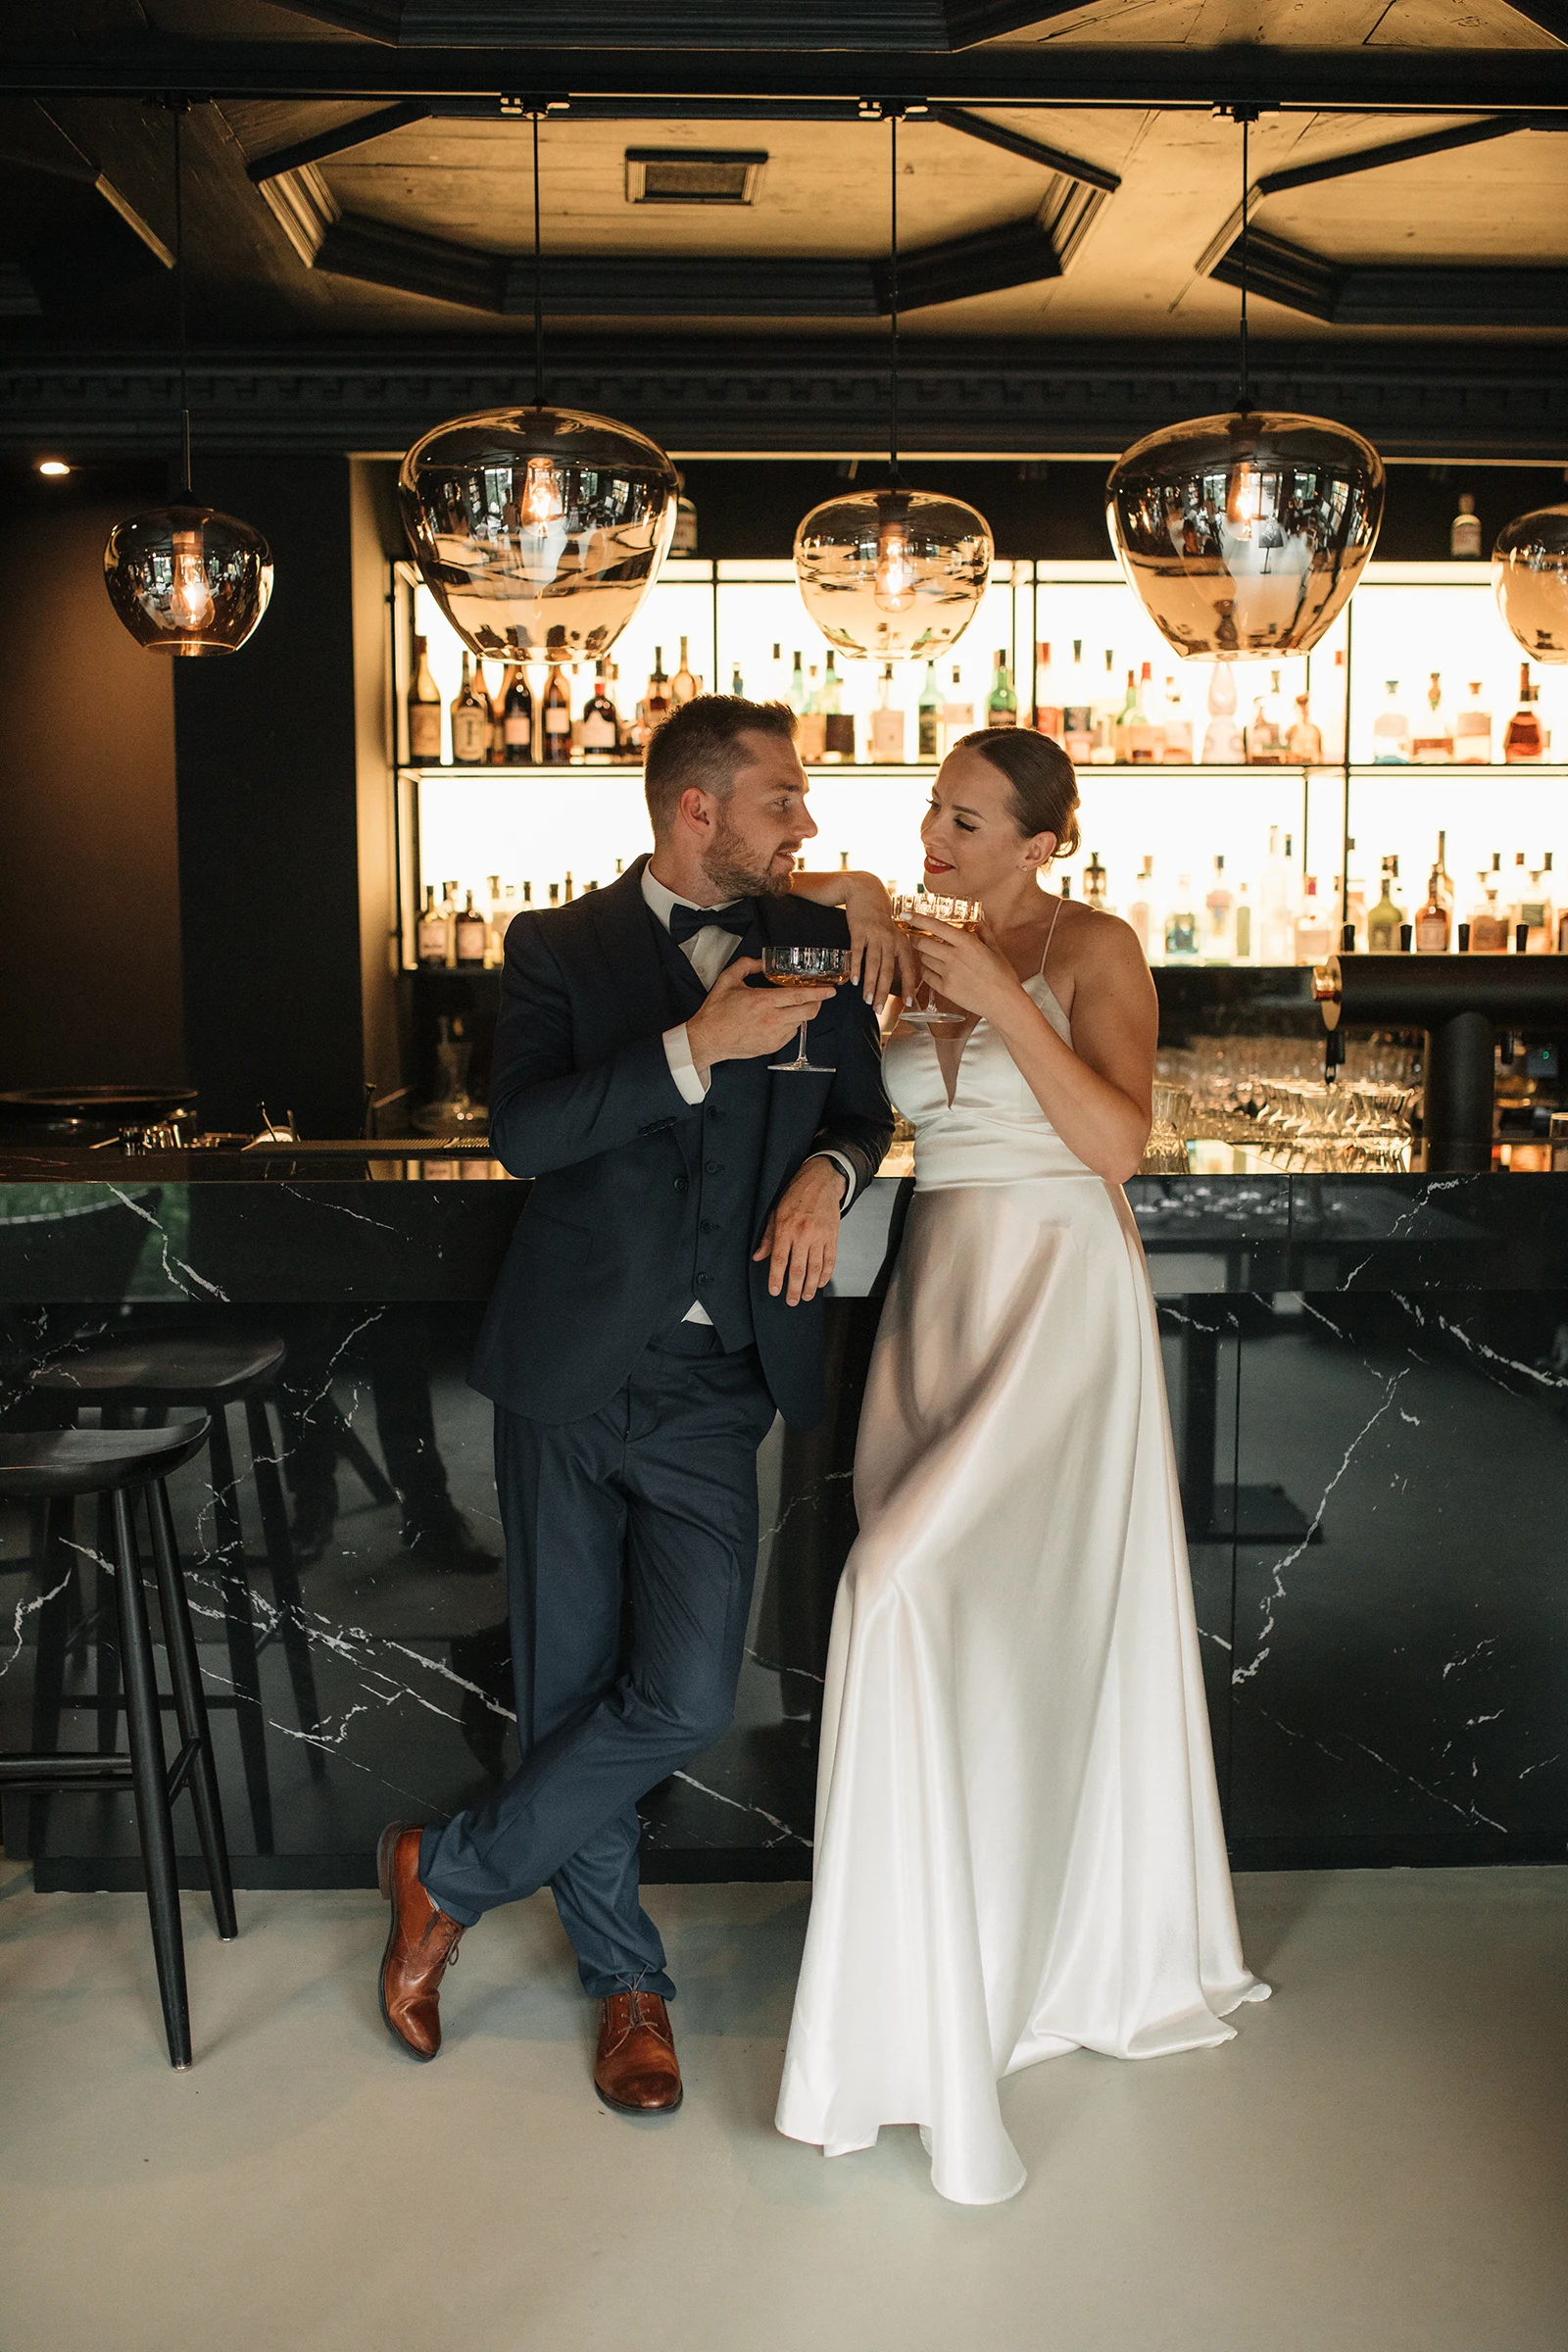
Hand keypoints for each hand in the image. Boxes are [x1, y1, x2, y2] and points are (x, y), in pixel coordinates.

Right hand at [685, 956, 835, 1083]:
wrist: (708, 1039)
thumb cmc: (716, 1012)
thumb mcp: (727, 980)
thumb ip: (746, 965)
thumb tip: (760, 961)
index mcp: (763, 1001)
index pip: (799, 996)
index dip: (819, 992)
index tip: (830, 989)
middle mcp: (771, 1019)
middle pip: (808, 1012)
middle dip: (818, 1003)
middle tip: (820, 996)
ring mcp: (773, 1035)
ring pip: (800, 1023)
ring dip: (802, 1013)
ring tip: (793, 1006)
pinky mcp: (772, 1046)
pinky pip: (790, 1034)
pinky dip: (790, 1025)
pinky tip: (779, 1019)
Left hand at [752, 1156, 843, 1304]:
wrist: (821, 1181)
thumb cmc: (796, 1196)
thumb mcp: (776, 1213)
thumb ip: (768, 1238)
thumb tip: (758, 1257)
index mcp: (786, 1228)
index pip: (779, 1259)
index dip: (776, 1278)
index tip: (774, 1291)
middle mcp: (803, 1234)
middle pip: (798, 1269)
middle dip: (794, 1289)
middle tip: (791, 1301)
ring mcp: (820, 1236)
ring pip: (815, 1268)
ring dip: (811, 1286)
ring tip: (806, 1297)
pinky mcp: (832, 1237)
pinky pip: (830, 1260)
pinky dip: (826, 1274)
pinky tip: (821, 1283)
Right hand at [842, 876, 920, 1006]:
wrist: (866, 891)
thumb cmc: (879, 918)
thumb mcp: (892, 934)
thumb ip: (894, 955)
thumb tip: (896, 980)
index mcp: (902, 942)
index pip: (909, 968)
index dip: (910, 986)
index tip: (910, 1003)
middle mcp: (891, 939)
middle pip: (889, 970)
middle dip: (884, 992)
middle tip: (880, 1010)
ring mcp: (875, 934)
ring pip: (874, 964)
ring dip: (870, 984)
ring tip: (867, 1001)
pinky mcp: (860, 930)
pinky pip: (858, 952)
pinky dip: (856, 967)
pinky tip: (853, 981)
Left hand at [906, 915, 1023, 1023]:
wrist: (1003, 1003)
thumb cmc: (1002, 976)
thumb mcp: (995, 949)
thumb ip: (983, 931)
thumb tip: (978, 917)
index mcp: (967, 943)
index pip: (935, 926)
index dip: (917, 919)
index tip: (906, 915)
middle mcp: (954, 957)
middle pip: (923, 943)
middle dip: (917, 938)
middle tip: (918, 937)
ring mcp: (948, 974)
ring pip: (923, 959)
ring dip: (923, 954)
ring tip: (931, 954)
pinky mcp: (945, 989)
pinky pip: (927, 976)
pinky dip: (927, 970)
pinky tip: (934, 969)